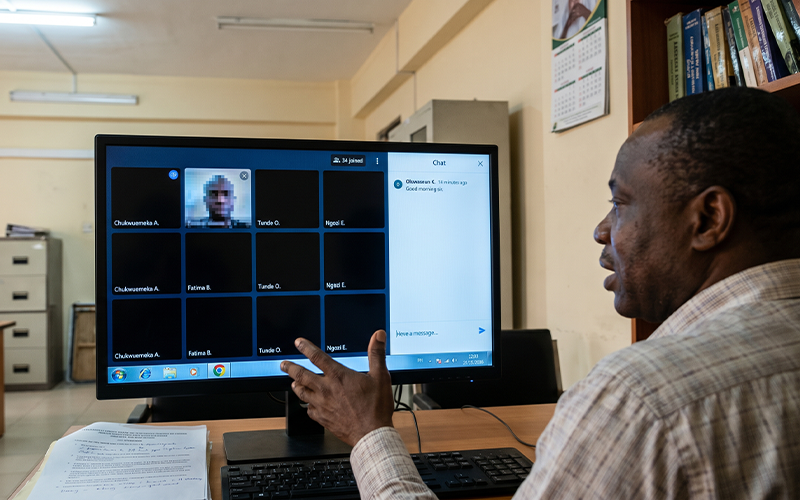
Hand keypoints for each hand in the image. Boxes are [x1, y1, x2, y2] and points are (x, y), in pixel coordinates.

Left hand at [280, 330, 394, 446]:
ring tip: (293, 383)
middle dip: (290, 368)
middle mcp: (326, 389)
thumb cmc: (375, 407)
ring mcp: (322, 405)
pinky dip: (307, 405)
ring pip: (301, 393)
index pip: (318, 357)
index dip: (306, 348)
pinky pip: (309, 410)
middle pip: (302, 375)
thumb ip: (376, 354)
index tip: (298, 343)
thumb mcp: (380, 376)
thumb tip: (378, 336)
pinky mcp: (322, 419)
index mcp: (338, 376)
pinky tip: (308, 405)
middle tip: (284, 364)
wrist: (371, 433)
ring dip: (295, 386)